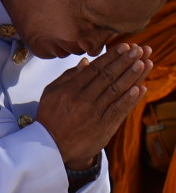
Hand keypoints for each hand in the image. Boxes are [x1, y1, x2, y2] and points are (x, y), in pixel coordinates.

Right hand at [37, 42, 151, 168]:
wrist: (50, 145)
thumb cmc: (50, 116)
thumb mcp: (51, 93)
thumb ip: (67, 77)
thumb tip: (85, 62)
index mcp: (70, 90)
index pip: (95, 69)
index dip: (111, 57)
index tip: (124, 46)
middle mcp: (84, 99)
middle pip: (108, 77)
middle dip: (124, 62)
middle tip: (138, 50)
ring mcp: (94, 113)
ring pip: (115, 91)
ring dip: (131, 76)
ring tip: (143, 63)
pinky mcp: (102, 126)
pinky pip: (118, 110)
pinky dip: (129, 99)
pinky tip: (139, 88)